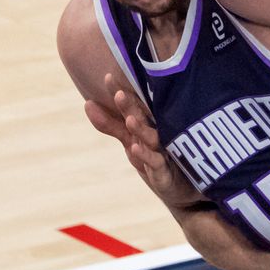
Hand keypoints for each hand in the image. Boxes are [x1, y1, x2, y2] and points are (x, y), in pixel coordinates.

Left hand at [83, 73, 202, 206]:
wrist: (182, 191)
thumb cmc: (156, 159)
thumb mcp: (130, 141)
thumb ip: (110, 124)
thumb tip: (87, 103)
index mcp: (149, 125)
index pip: (134, 106)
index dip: (121, 93)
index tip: (107, 77)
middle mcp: (158, 135)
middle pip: (144, 118)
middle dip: (132, 107)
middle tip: (120, 94)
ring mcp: (163, 153)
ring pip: (152, 139)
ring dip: (141, 130)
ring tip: (130, 120)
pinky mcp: (165, 173)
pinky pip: (155, 163)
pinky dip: (146, 156)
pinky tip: (135, 148)